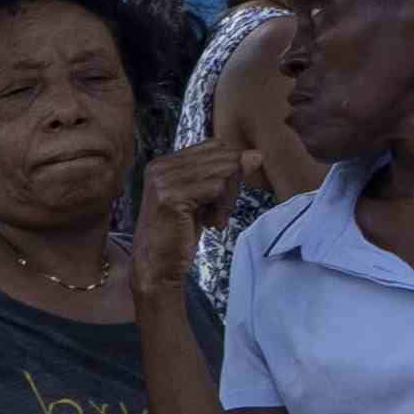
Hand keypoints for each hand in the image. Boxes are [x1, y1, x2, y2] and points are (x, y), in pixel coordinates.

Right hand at [136, 143, 244, 298]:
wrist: (156, 267)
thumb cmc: (178, 234)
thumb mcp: (203, 199)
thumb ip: (223, 173)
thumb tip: (256, 154)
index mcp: (164, 162)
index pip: (216, 147)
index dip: (228, 171)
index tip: (217, 200)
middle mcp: (160, 166)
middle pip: (224, 156)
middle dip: (231, 186)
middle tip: (218, 213)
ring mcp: (163, 180)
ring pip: (225, 170)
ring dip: (228, 199)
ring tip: (214, 219)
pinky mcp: (171, 196)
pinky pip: (218, 187)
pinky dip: (223, 208)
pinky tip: (212, 224)